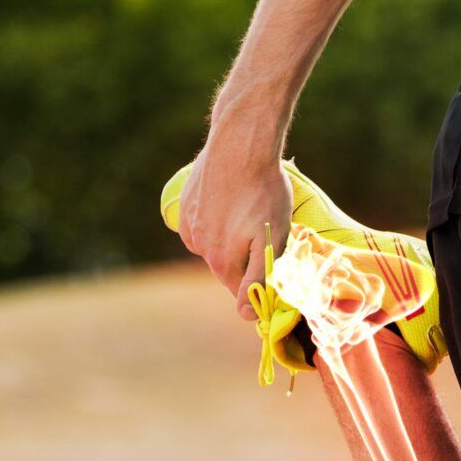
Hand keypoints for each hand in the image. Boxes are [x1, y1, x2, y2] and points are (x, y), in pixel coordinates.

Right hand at [173, 143, 290, 320]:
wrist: (240, 145)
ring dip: (231, 237)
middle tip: (266, 230)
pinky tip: (232, 201)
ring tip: (250, 211)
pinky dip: (217, 219)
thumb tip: (245, 315)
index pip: (241, 291)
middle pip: (227, 267)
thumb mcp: (271, 242)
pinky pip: (203, 224)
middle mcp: (199, 247)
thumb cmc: (264, 192)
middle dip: (247, 257)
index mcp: (221, 261)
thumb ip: (257, 281)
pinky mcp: (186, 205)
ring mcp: (189, 225)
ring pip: (214, 245)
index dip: (260, 282)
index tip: (274, 263)